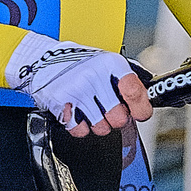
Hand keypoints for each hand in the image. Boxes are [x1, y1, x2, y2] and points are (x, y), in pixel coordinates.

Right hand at [7, 33, 149, 136]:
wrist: (43, 60)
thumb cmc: (79, 64)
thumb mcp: (106, 64)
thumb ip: (127, 81)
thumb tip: (147, 102)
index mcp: (111, 64)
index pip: (135, 92)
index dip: (141, 108)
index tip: (140, 113)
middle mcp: (94, 76)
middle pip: (119, 118)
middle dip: (116, 119)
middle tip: (108, 110)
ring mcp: (76, 90)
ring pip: (101, 127)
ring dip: (98, 124)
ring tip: (90, 109)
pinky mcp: (61, 103)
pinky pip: (80, 130)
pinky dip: (79, 126)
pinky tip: (77, 112)